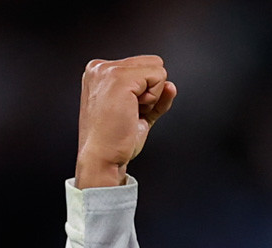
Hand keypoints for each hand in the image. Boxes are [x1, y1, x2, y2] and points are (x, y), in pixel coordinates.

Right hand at [76, 56, 175, 188]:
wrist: (102, 158)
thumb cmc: (115, 142)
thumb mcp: (137, 113)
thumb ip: (154, 97)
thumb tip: (171, 86)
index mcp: (101, 74)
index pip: (142, 69)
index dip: (146, 93)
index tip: (129, 112)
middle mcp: (102, 67)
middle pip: (152, 65)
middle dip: (150, 92)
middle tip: (130, 113)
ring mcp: (109, 70)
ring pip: (156, 70)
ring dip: (152, 97)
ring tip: (130, 113)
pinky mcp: (120, 77)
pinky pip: (158, 77)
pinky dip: (155, 99)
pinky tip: (135, 111)